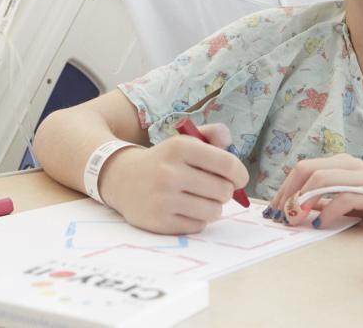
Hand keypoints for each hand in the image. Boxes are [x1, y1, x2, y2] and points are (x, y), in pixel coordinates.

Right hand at [98, 123, 248, 234]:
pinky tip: (185, 209)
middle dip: (225, 191)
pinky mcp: (158, 222)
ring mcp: (163, 199)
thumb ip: (213, 135)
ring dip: (213, 207)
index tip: (239, 179)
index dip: (240, 174)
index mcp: (179, 148)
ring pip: (213, 211)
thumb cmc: (164, 160)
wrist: (122, 178)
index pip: (227, 164)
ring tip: (200, 199)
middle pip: (224, 191)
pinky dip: (197, 219)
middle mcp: (170, 172)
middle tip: (214, 188)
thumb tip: (231, 146)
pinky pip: (198, 226)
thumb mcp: (184, 141)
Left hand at [267, 154, 362, 229]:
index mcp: (340, 163)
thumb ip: (317, 200)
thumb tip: (286, 207)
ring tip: (296, 218)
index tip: (273, 209)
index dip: (284, 188)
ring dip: (304, 200)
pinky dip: (328, 211)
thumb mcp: (337, 203)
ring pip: (323, 179)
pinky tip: (320, 223)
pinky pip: (345, 197)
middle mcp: (351, 165)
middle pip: (308, 169)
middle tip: (281, 216)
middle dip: (290, 193)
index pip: (302, 168)